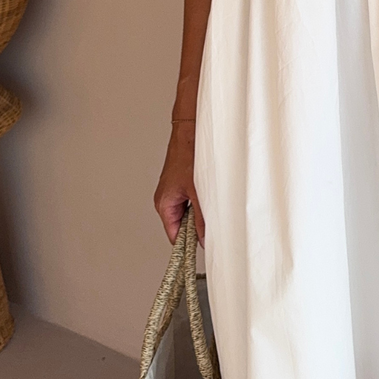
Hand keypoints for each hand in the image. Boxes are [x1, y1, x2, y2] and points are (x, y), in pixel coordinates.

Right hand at [154, 120, 205, 245]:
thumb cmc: (189, 154)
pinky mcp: (183, 182)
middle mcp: (167, 199)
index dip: (188, 244)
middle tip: (214, 226)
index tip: (203, 249)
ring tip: (212, 204)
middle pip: (182, 225)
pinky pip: (192, 200)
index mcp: (164, 204)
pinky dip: (203, 201)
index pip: (174, 235)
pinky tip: (213, 194)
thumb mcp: (198, 192)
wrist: (191, 129)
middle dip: (198, 227)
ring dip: (201, 212)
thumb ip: (202, 218)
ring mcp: (175, 190)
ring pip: (189, 212)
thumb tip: (205, 239)